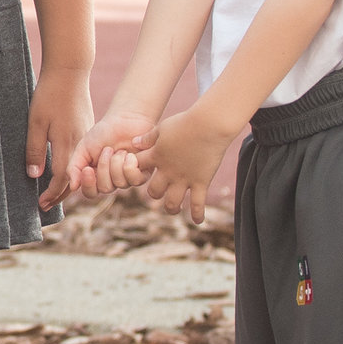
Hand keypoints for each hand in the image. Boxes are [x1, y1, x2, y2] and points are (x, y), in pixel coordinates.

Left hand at [24, 71, 93, 210]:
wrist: (70, 71)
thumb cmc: (49, 95)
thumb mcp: (35, 122)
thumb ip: (35, 150)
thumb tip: (35, 176)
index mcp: (68, 144)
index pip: (63, 179)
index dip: (52, 194)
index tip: (41, 205)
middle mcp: (81, 144)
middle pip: (74, 178)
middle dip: (60, 195)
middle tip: (46, 205)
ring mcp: (86, 136)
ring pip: (80, 168)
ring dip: (68, 183)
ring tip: (54, 193)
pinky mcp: (87, 129)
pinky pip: (82, 156)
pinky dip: (74, 168)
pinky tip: (64, 169)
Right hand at [65, 112, 157, 197]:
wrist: (125, 119)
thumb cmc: (103, 133)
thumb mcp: (83, 148)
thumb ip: (74, 167)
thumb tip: (72, 187)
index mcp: (96, 176)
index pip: (90, 192)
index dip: (88, 184)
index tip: (87, 169)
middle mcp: (112, 180)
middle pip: (105, 189)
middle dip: (104, 168)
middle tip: (107, 150)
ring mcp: (127, 177)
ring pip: (120, 184)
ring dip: (117, 164)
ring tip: (119, 150)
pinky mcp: (142, 173)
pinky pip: (135, 180)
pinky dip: (130, 166)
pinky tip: (130, 154)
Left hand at [140, 108, 236, 223]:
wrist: (208, 124)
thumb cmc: (185, 122)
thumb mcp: (162, 127)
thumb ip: (148, 138)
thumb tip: (134, 144)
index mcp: (156, 157)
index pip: (137, 169)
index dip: (134, 171)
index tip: (140, 171)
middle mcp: (168, 171)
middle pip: (153, 192)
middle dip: (154, 194)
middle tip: (158, 194)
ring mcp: (184, 179)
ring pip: (172, 202)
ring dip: (171, 207)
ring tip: (173, 209)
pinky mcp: (201, 182)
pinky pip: (198, 203)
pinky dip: (198, 214)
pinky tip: (198, 221)